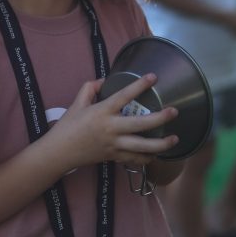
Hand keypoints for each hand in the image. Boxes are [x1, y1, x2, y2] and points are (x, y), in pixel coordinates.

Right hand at [47, 74, 179, 169]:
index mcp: (102, 112)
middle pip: (140, 124)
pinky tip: (156, 154)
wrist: (60, 152)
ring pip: (142, 146)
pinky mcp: (114, 157)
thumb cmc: (68, 126)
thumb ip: (90, 88)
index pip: (124, 96)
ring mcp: (114, 145)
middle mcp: (111, 129)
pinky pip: (134, 159)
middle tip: (174, 111)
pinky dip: (147, 158)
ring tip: (175, 139)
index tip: (153, 77)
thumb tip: (104, 81)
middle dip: (160, 118)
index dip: (139, 86)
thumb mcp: (77, 103)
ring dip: (161, 144)